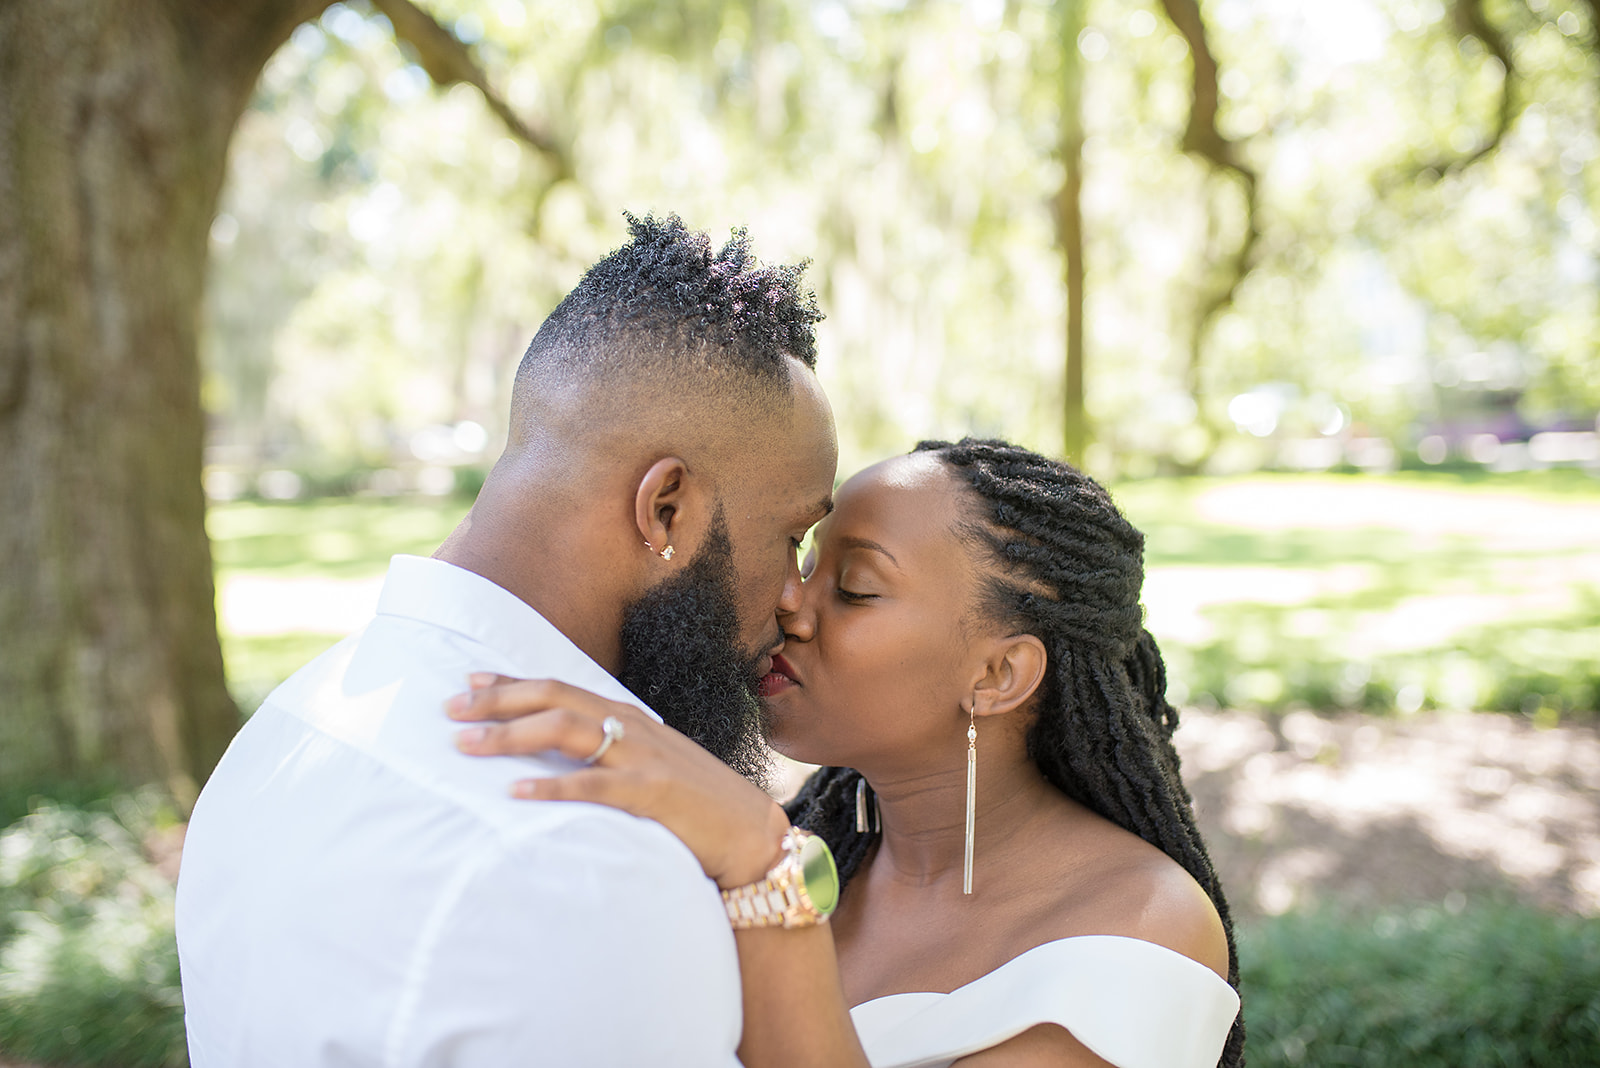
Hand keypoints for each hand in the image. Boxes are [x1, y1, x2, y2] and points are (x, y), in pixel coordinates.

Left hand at [447, 676, 790, 889]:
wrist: (752, 832)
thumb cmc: (696, 802)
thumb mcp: (651, 762)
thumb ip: (611, 750)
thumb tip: (562, 751)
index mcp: (629, 716)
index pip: (561, 687)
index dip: (513, 682)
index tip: (469, 681)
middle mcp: (632, 727)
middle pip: (555, 698)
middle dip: (499, 700)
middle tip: (450, 707)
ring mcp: (642, 758)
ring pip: (566, 730)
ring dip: (511, 735)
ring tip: (467, 745)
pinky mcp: (652, 793)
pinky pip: (592, 786)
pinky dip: (552, 787)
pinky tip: (517, 791)